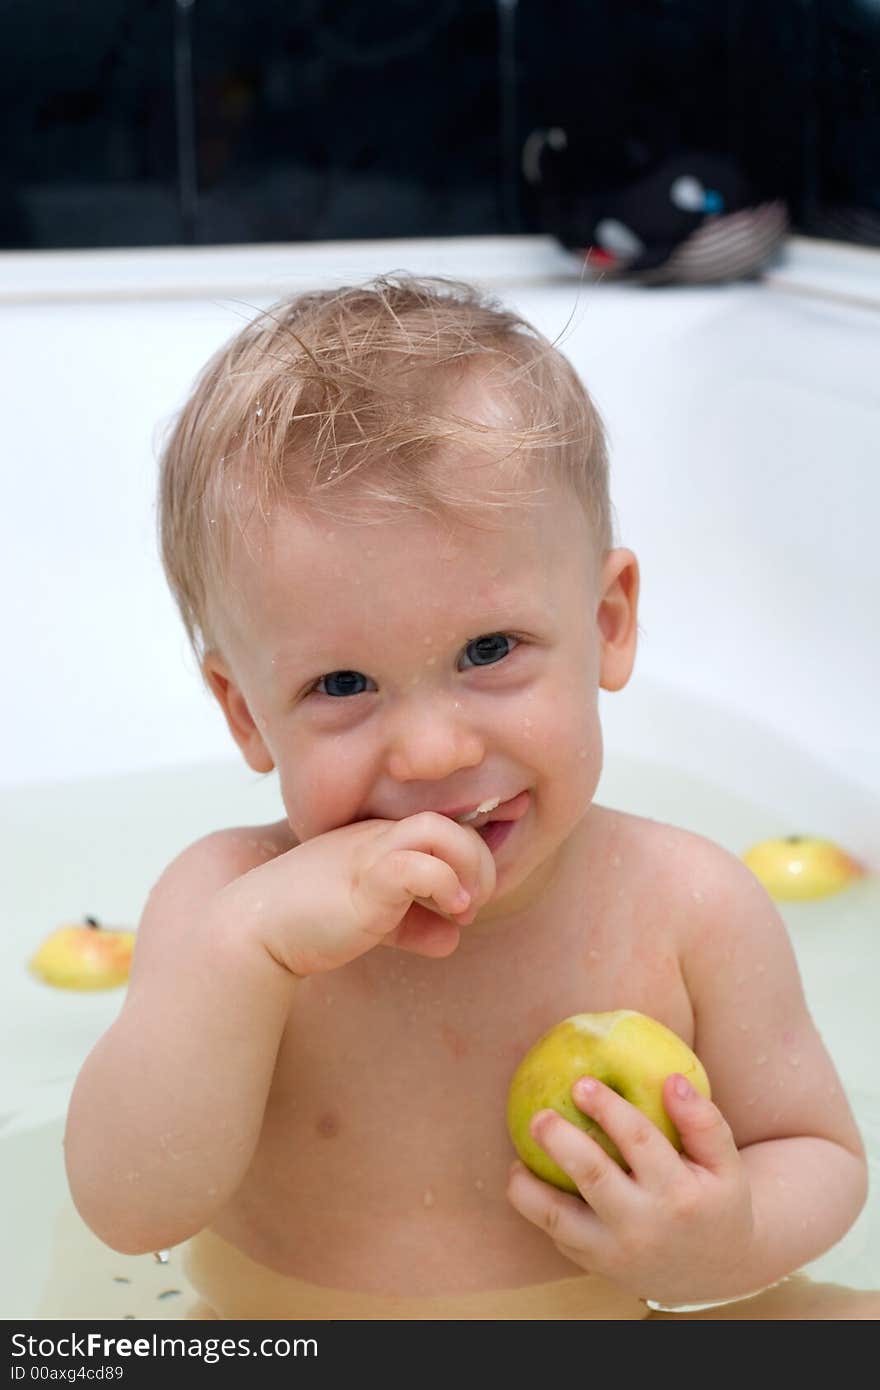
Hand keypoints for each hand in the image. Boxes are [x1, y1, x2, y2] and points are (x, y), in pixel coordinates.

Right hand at [214, 812, 495, 976]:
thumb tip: (451, 939)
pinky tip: (448, 913)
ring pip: (441, 830)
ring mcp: (368, 853)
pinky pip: (418, 864)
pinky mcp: (364, 879)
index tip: (466, 899)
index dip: (467, 857)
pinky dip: (445, 884)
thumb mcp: (372, 921)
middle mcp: (375, 835)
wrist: (250, 931)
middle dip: (479, 861)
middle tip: (472, 903)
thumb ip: (410, 925)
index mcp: (376, 838)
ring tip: (465, 905)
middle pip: (449, 822)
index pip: (439, 827)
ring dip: (470, 866)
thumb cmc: (304, 925)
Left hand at [506, 1073, 754, 1305]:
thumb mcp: (726, 1164)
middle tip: (540, 1116)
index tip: (582, 1083)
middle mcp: (645, 1226)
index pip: (640, 1141)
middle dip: (560, 1141)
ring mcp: (616, 1252)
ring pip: (558, 1218)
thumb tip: (672, 1080)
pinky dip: (537, 1208)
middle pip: (593, 1177)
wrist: (715, 1271)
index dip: (609, 1108)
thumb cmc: (716, 1201)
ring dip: (528, 1188)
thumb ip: (704, 1121)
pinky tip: (531, 1179)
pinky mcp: (596, 1265)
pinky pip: (557, 1235)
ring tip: (518, 1160)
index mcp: (680, 1194)